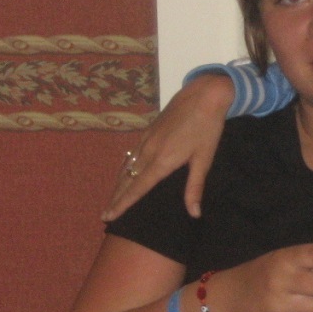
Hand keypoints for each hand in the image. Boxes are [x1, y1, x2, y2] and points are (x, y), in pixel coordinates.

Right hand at [102, 72, 234, 220]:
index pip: (137, 188)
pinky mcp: (148, 130)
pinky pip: (131, 153)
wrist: (203, 95)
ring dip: (118, 183)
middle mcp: (149, 151)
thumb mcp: (204, 160)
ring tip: (112, 198)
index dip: (123, 204)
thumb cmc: (208, 129)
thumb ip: (195, 188)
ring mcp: (146, 139)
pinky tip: (123, 171)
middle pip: (126, 179)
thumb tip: (194, 213)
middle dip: (115, 197)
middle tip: (105, 214)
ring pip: (126, 166)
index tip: (109, 216)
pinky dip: (124, 166)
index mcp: (162, 161)